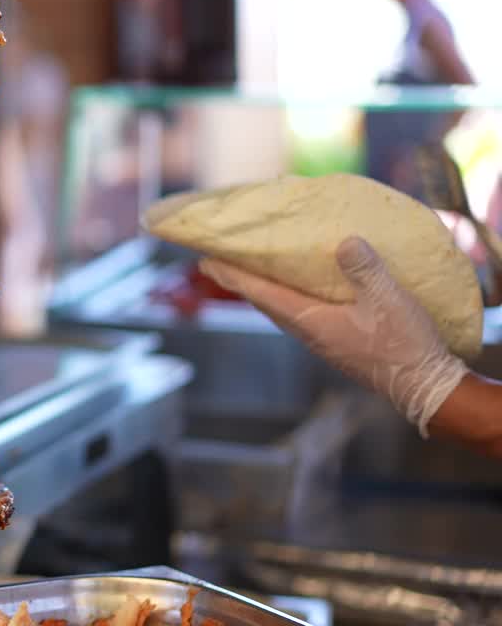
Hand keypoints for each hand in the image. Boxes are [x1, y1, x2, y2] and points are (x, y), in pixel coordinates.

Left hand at [199, 236, 468, 435]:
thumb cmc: (404, 344)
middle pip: (264, 302)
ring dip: (263, 291)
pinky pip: (300, 316)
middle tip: (219, 262)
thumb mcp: (388, 299)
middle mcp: (307, 332)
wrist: (424, 388)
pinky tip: (299, 292)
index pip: (261, 293)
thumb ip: (365, 270)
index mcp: (310, 320)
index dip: (233, 276)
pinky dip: (287, 299)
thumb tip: (344, 242)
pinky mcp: (335, 344)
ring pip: (281, 311)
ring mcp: (320, 341)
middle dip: (241, 281)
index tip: (205, 262)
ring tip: (252, 272)